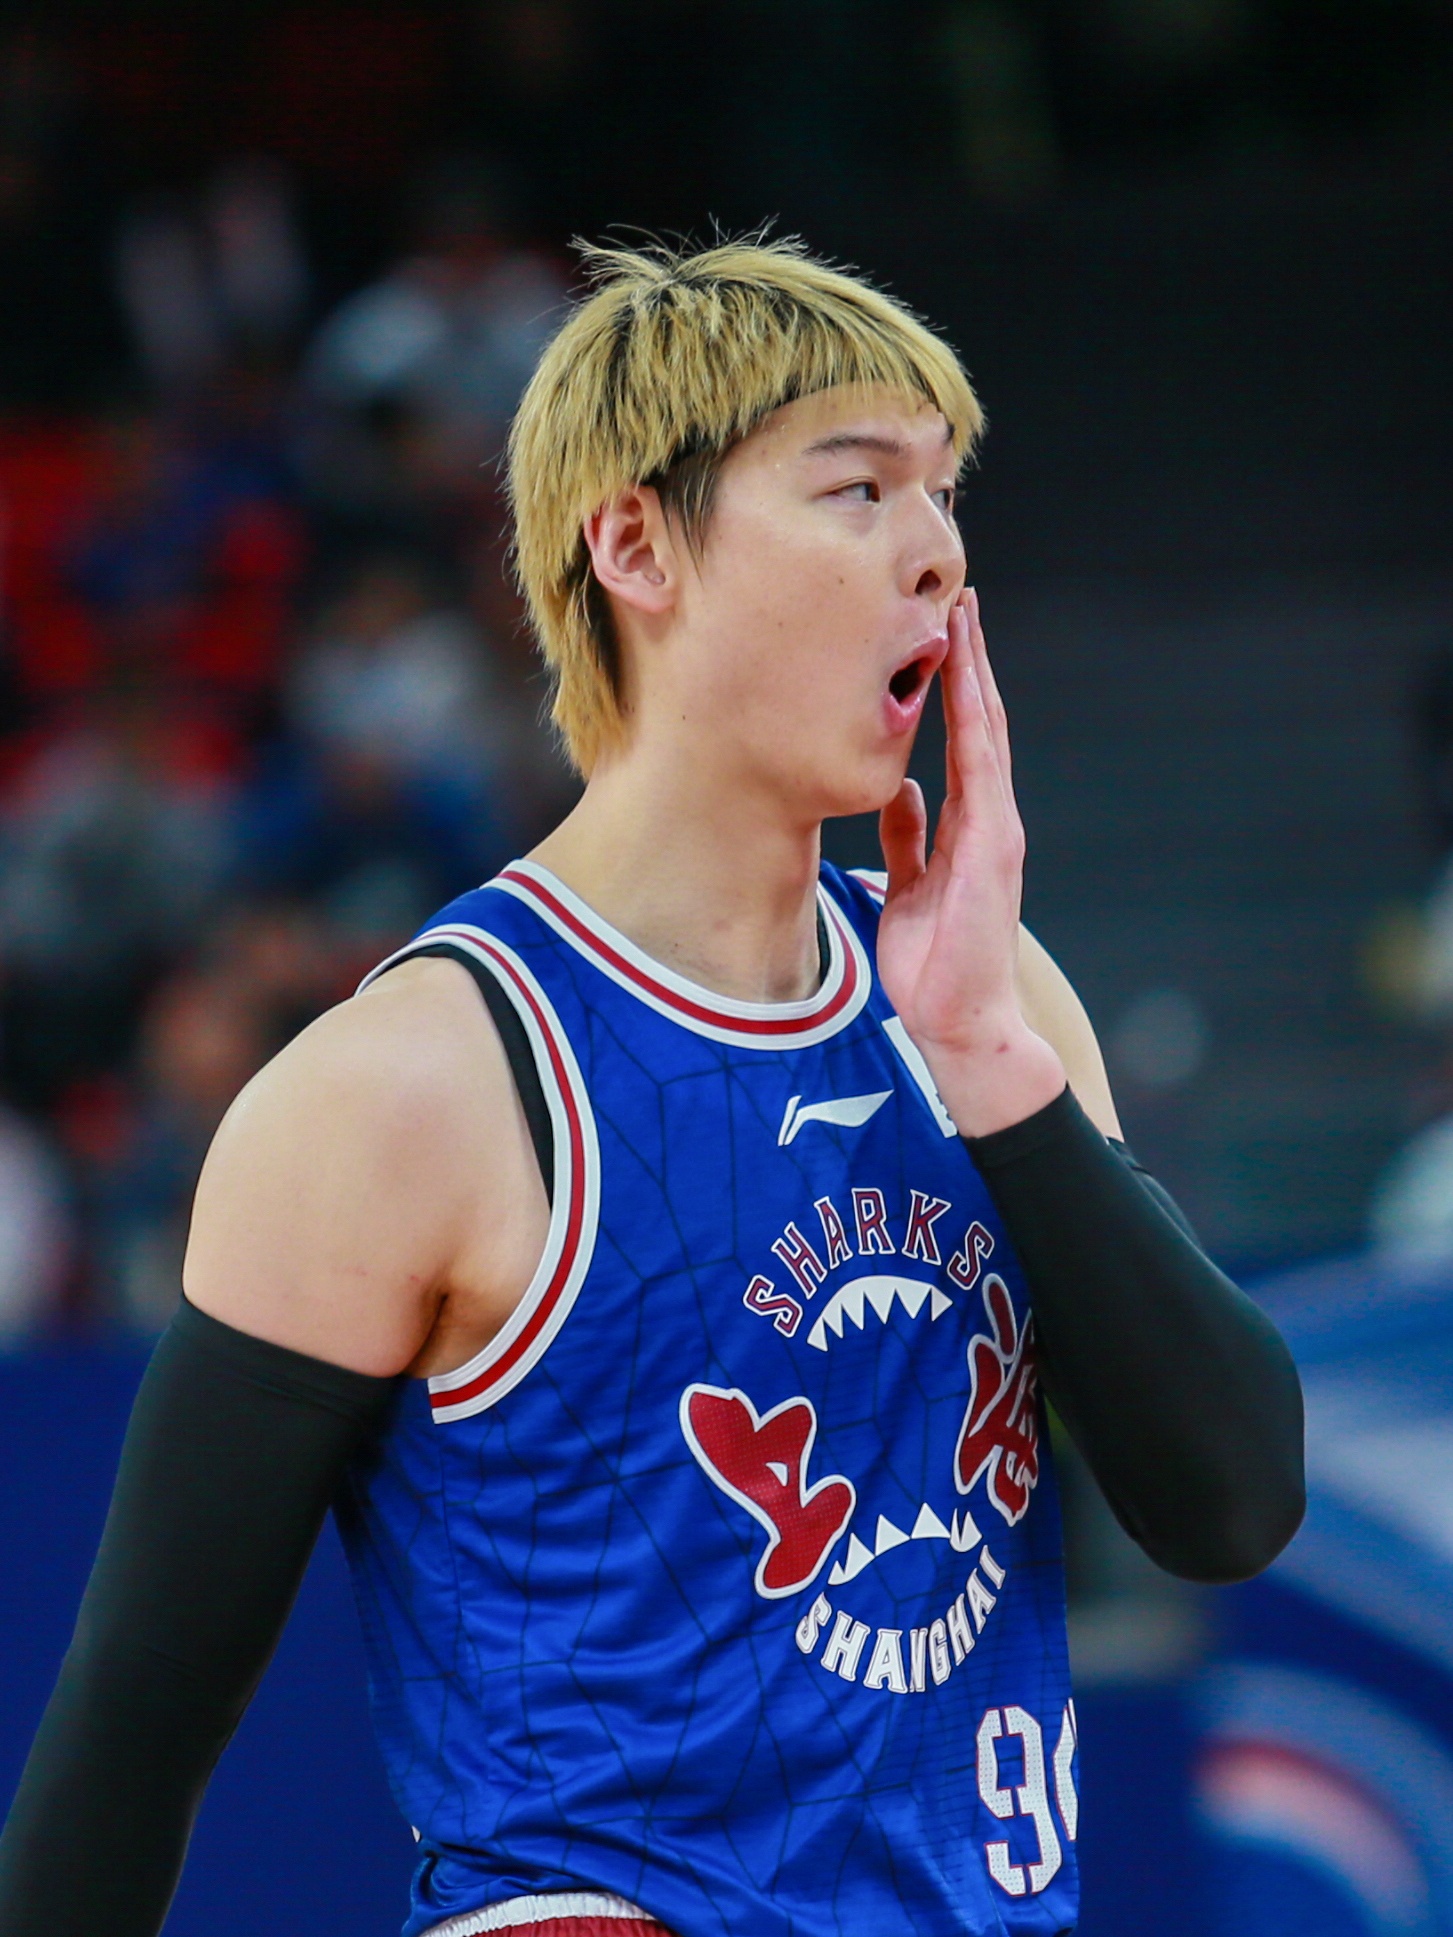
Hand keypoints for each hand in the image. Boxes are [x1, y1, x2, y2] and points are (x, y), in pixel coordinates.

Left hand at [876, 589, 1065, 1136]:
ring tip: (963, 622)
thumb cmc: (934, 964)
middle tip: (958, 601)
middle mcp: (988, 819)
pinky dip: (975, 728)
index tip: (940, 635)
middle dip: (969, 662)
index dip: (953, 686)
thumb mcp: (908, 886)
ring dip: (975, 677)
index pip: (963, 741)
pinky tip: (964, 687)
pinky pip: (980, 775)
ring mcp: (995, 832)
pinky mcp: (992, 851)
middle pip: (981, 723)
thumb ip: (910, 839)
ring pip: (987, 736)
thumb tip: (901, 792)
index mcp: (968, 826)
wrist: (961, 1021)